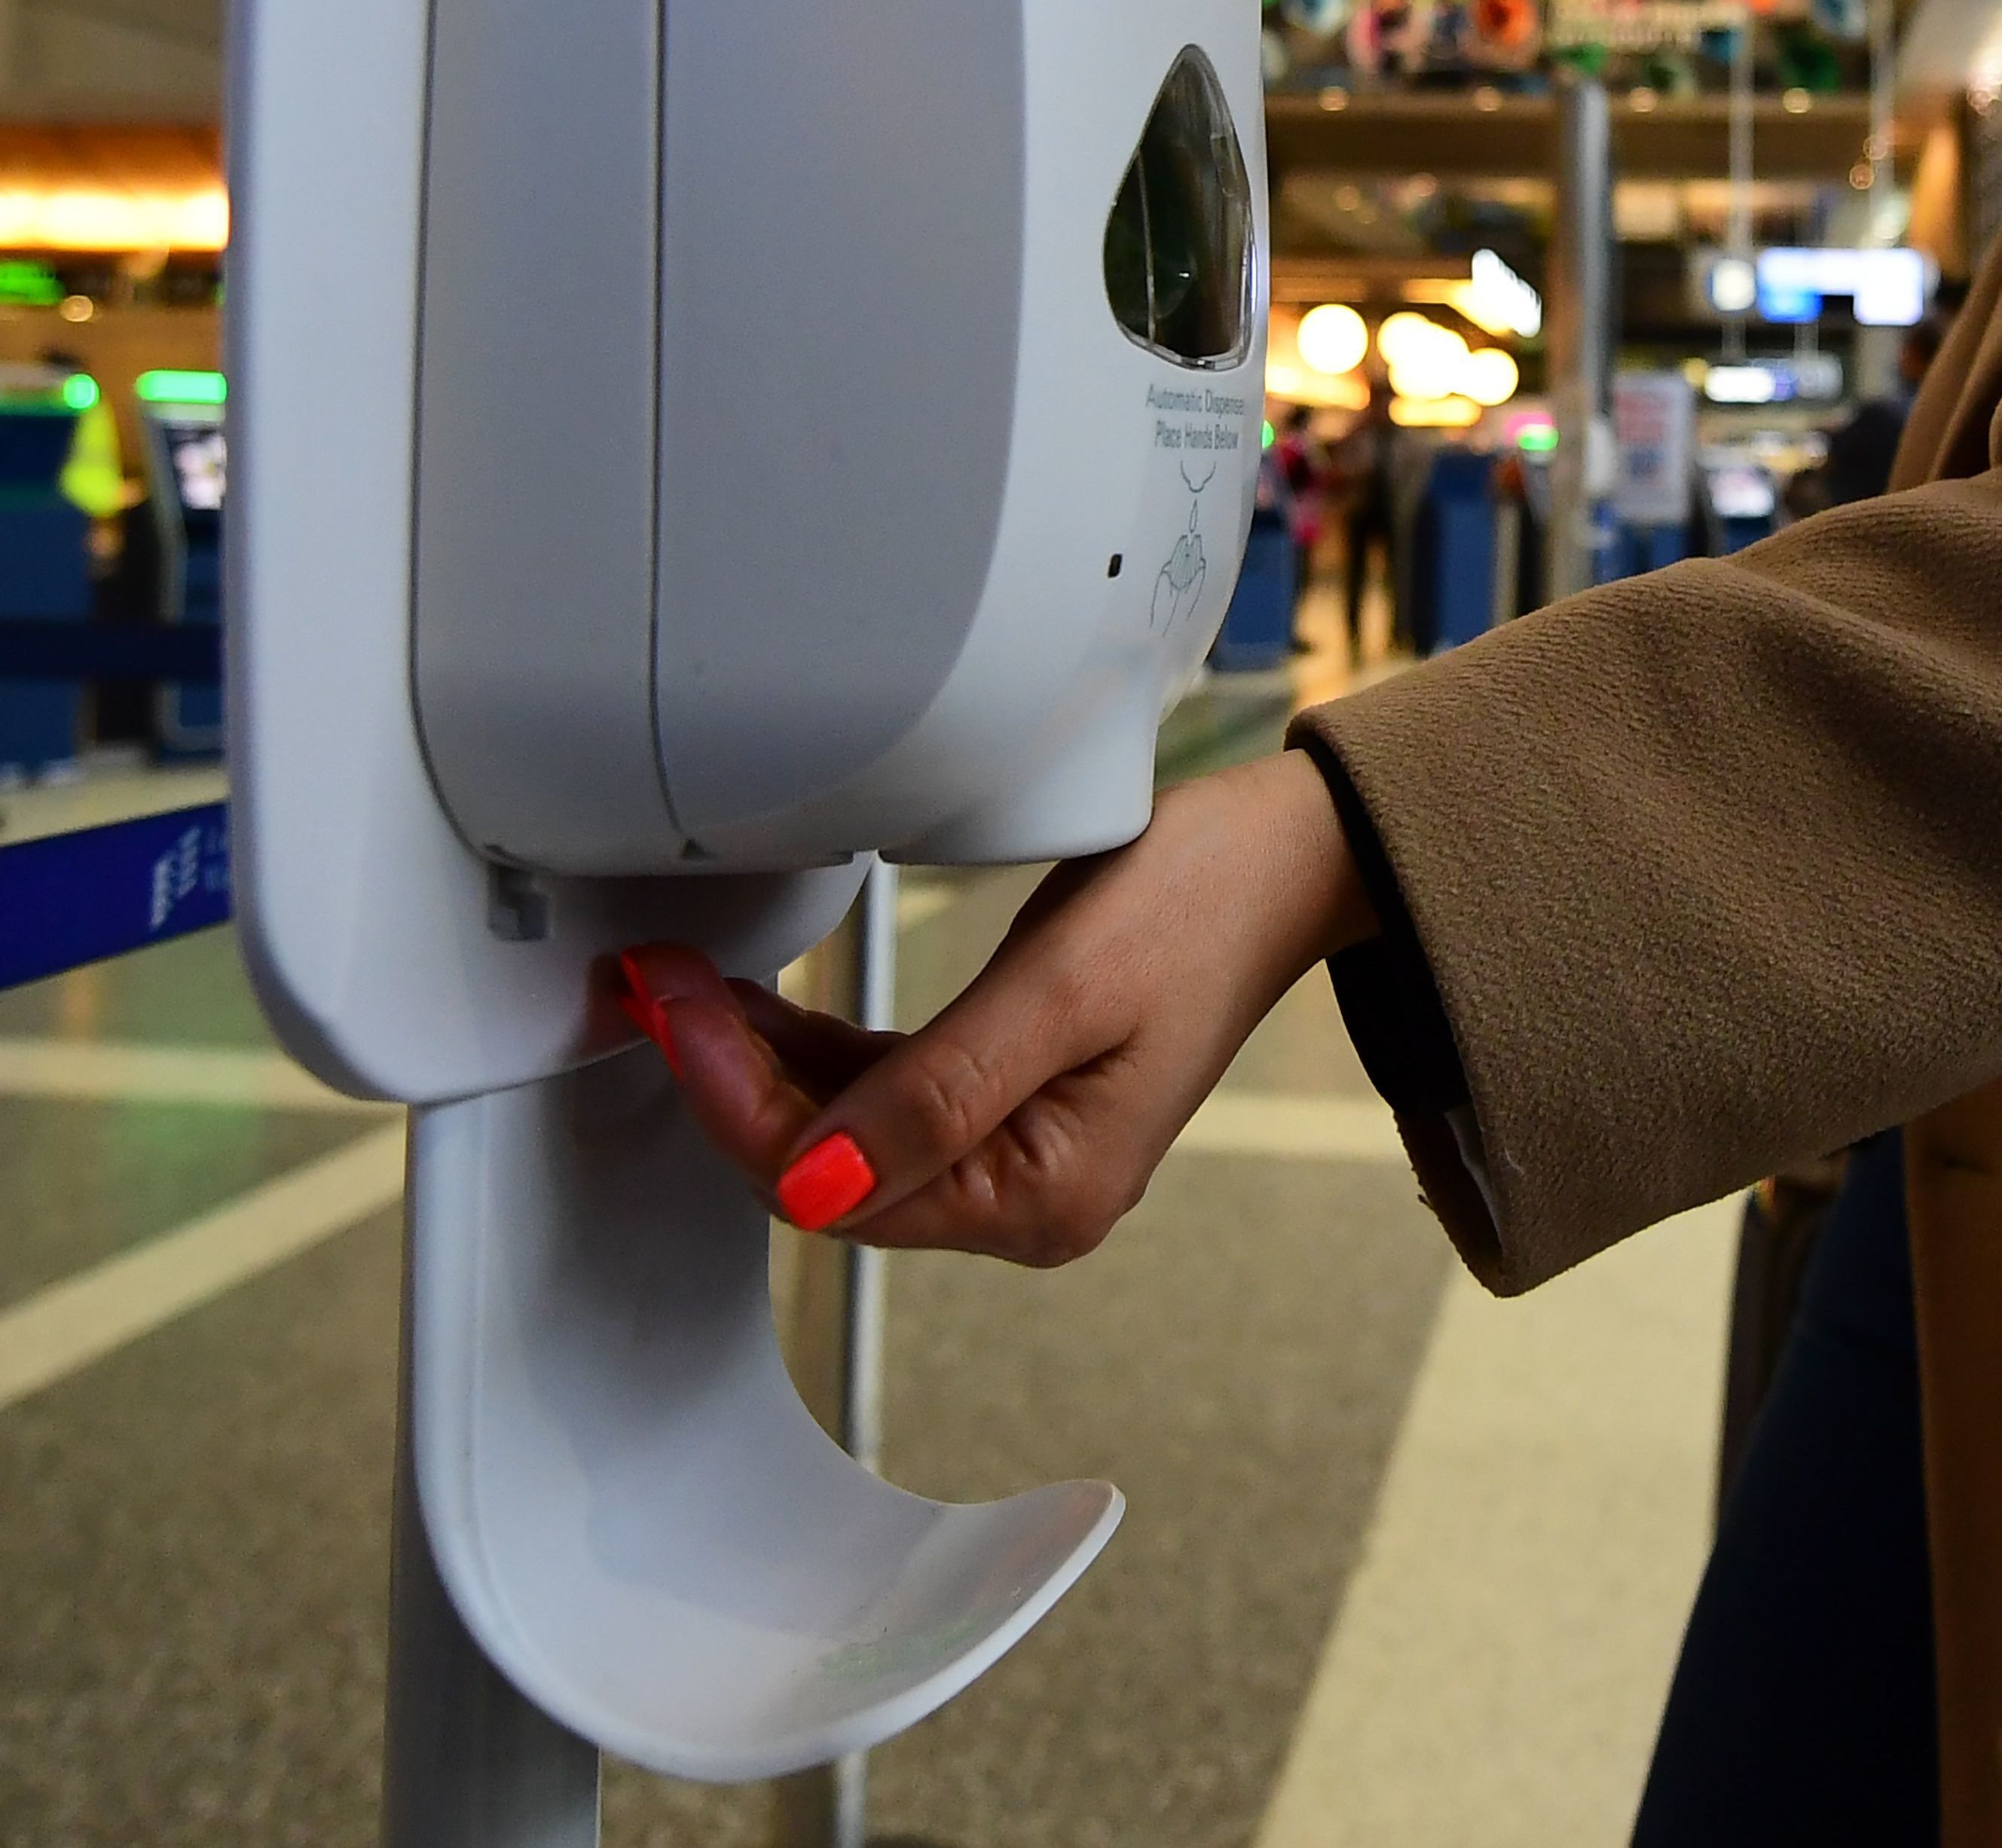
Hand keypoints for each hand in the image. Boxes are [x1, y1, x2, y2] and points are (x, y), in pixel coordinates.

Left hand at [617, 750, 1379, 1264]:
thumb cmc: (1200, 904)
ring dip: (758, 1068)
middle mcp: (1027, 1198)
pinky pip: (883, 1100)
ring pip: (842, 1136)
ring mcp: (1019, 1152)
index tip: (677, 1009)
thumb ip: (934, 1094)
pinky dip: (813, 1056)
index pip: (836, 1183)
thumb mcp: (1061, 989)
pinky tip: (761, 1006)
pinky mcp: (1011, 1102)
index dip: (735, 1101)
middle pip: (828, 1170)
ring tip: (687, 987)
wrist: (1286, 858)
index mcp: (1043, 1195)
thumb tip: (810, 1184)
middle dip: (729, 1084)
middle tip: (658, 985)